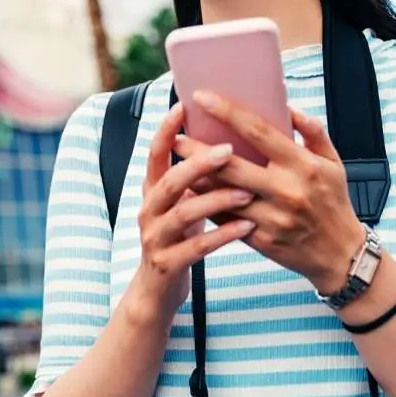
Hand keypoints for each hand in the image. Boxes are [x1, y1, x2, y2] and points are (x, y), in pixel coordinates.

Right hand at [127, 103, 257, 327]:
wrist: (156, 290)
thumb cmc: (179, 237)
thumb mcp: (180, 204)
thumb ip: (193, 178)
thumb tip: (226, 138)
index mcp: (152, 190)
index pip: (155, 154)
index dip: (165, 130)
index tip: (183, 106)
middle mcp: (148, 210)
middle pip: (169, 181)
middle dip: (198, 164)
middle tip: (229, 149)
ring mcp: (155, 238)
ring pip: (183, 214)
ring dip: (216, 200)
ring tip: (246, 193)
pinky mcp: (167, 263)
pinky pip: (196, 247)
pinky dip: (222, 236)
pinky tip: (247, 227)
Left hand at [174, 91, 366, 293]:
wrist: (341, 255)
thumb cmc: (334, 203)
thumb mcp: (334, 163)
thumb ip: (313, 133)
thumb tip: (288, 107)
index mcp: (303, 165)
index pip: (258, 131)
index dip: (227, 112)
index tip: (202, 97)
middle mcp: (286, 191)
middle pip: (231, 165)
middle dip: (198, 149)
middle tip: (177, 137)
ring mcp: (272, 218)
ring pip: (223, 195)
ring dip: (197, 179)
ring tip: (178, 164)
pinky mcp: (261, 240)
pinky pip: (226, 219)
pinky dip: (206, 204)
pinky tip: (192, 193)